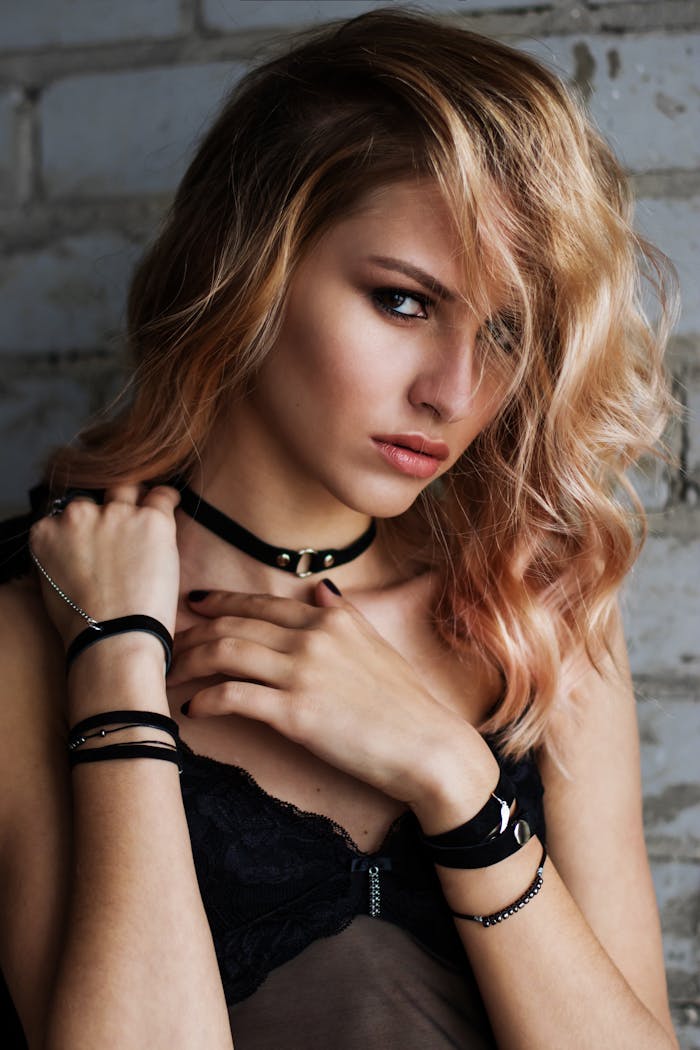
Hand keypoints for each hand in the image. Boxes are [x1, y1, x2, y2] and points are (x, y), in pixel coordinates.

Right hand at [29, 483, 181, 649]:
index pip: (66, 513)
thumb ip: (60, 558)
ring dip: (138, 498)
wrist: (114, 639)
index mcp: (47, 532)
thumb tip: (77, 554)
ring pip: (128, 488)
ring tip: (150, 511)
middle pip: (96, 498)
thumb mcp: (53, 587)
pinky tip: (173, 503)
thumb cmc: (85, 626)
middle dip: (109, 509)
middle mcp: (77, 516)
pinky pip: (163, 495)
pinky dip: (169, 497)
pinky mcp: (151, 520)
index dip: (85, 523)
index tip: (98, 533)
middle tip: (125, 526)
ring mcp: (115, 515)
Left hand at [168, 581, 497, 810]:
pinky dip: (205, 699)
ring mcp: (302, 673)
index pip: (260, 603)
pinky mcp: (294, 712)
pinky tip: (192, 708)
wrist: (428, 746)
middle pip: (232, 624)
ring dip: (189, 663)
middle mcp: (312, 637)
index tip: (193, 606)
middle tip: (168, 647)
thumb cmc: (404, 703)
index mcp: (329, 619)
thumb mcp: (376, 644)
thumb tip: (320, 587)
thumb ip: (343, 614)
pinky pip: (233, 695)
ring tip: (170, 676)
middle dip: (192, 634)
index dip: (219, 603)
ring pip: (224, 652)